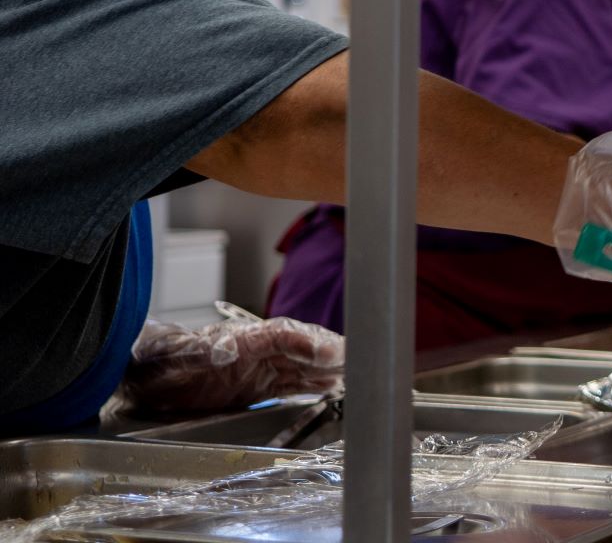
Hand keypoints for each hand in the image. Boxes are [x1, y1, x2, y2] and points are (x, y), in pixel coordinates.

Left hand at [122, 318, 344, 412]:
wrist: (143, 376)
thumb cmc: (156, 363)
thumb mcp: (172, 357)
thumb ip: (198, 351)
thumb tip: (224, 348)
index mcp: (238, 340)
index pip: (280, 336)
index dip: (305, 343)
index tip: (328, 352)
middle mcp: (255, 352)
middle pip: (300, 348)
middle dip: (329, 352)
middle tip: (357, 359)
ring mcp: (259, 368)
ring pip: (302, 365)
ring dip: (328, 367)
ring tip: (357, 371)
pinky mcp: (258, 386)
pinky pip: (292, 383)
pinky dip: (315, 383)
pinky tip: (334, 384)